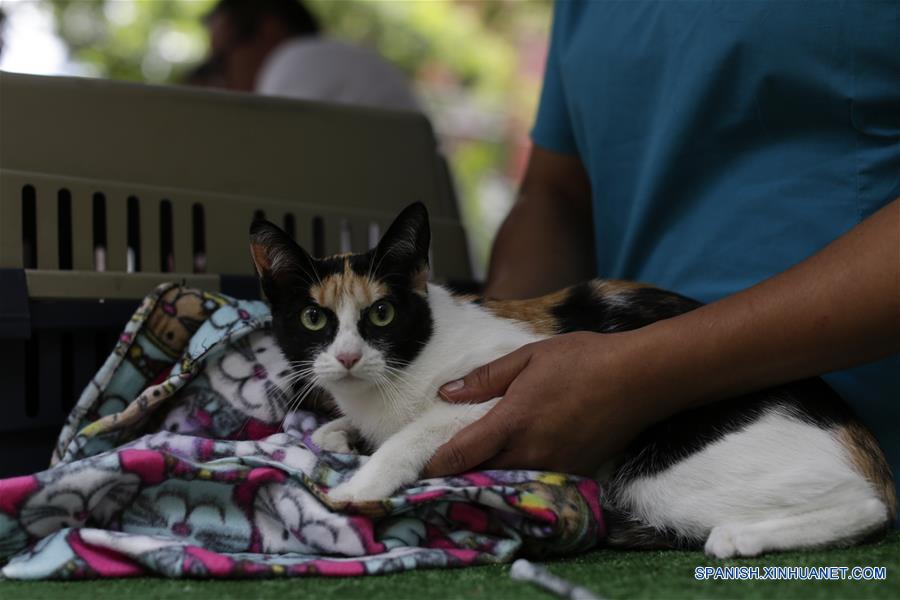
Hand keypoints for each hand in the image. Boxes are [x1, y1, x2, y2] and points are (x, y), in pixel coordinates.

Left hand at [423, 331, 661, 477]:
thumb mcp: (529, 358)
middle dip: (458, 475)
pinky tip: (512, 467)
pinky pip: (536, 482)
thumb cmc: (583, 360)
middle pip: (480, 476)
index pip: (460, 454)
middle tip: (439, 470)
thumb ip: (485, 379)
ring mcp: (554, 467)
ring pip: (507, 482)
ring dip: (486, 479)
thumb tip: (446, 394)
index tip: (420, 466)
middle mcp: (530, 452)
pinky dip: (518, 479)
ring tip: (470, 471)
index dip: (435, 464)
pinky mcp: (575, 473)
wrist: (640, 379)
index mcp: (512, 422)